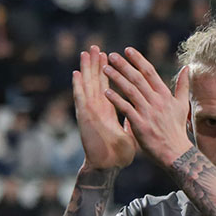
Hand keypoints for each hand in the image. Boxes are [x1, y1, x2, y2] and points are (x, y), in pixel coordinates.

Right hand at [73, 45, 136, 171]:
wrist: (108, 168)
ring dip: (86, 69)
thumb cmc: (118, 154)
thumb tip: (139, 114)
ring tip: (86, 53)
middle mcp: (97, 109)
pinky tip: (76, 74)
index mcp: (108, 111)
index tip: (111, 57)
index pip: (107, 87)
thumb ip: (132, 121)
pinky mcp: (86, 119)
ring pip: (87, 86)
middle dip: (96, 64)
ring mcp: (90, 112)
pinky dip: (78, 86)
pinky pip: (81, 99)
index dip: (109, 72)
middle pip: (96, 82)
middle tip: (96, 47)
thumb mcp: (130, 134)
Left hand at [102, 47, 192, 165]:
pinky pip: (126, 109)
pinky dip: (116, 99)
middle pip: (138, 78)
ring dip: (116, 78)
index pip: (150, 72)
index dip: (138, 59)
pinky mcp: (140, 125)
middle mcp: (156, 101)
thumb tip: (187, 68)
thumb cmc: (177, 129)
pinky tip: (106, 92)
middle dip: (123, 65)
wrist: (176, 152)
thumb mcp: (183, 105)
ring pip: (130, 90)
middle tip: (111, 55)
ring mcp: (148, 112)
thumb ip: (183, 86)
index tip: (127, 50)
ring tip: (105, 69)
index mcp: (165, 95)